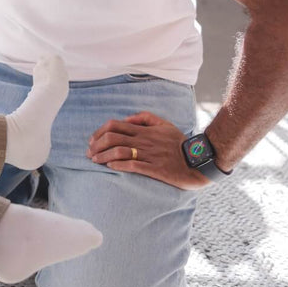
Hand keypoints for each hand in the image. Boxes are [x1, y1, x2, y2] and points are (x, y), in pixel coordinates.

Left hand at [87, 111, 209, 189]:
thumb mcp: (164, 124)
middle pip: (112, 138)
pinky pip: (132, 165)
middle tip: (89, 153)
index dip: (99, 132)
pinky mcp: (155, 168)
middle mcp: (145, 140)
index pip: (115, 125)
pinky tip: (110, 167)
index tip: (92, 141)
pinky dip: (117, 165)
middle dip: (96, 145)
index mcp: (145, 130)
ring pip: (119, 151)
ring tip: (94, 161)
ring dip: (103, 156)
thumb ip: (145, 118)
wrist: (198, 162)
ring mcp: (149, 154)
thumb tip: (126, 119)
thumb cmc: (179, 144)